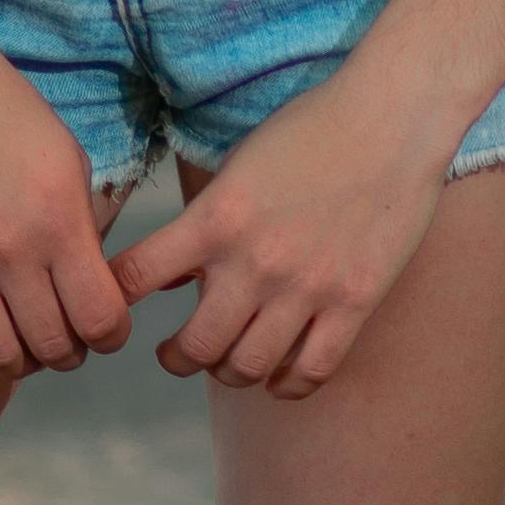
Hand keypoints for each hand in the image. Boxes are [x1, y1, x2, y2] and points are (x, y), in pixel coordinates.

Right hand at [0, 47, 133, 378]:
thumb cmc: (8, 116)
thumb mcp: (69, 163)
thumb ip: (81, 229)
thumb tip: (88, 289)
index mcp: (60, 222)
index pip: (100, 318)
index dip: (110, 336)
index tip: (103, 329)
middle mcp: (11, 251)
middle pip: (52, 346)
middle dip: (67, 353)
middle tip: (62, 340)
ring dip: (17, 362)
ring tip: (18, 345)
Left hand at [112, 77, 455, 395]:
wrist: (391, 120)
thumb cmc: (310, 132)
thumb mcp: (237, 167)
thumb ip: (200, 224)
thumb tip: (160, 279)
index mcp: (215, 218)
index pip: (136, 277)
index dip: (113, 302)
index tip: (116, 312)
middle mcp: (254, 261)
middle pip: (195, 346)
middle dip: (177, 358)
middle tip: (176, 353)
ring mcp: (306, 287)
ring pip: (248, 367)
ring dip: (228, 372)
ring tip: (227, 362)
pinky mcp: (354, 302)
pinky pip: (312, 370)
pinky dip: (287, 384)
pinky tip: (279, 376)